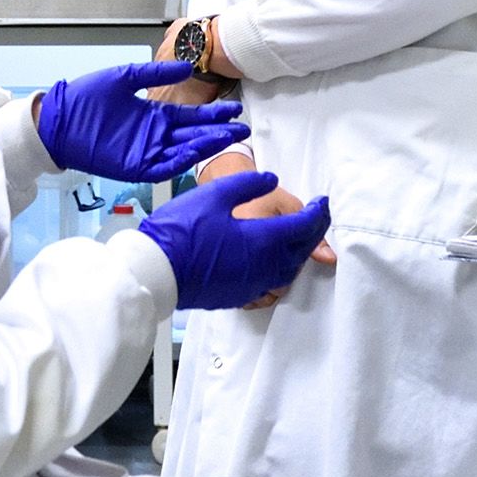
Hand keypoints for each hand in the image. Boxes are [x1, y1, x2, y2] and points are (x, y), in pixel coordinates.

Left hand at [35, 61, 247, 184]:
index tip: (234, 109)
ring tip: (227, 136)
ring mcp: (146, 152)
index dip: (212, 114)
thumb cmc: (86, 98)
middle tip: (242, 127)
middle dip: (218, 131)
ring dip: (205, 145)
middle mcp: (155, 135)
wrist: (58, 118)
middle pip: (194, 134)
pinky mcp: (135, 167)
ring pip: (184, 151)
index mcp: (154, 115)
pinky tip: (198, 150)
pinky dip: (181, 159)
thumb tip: (187, 66)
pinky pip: (164, 165)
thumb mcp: (124, 78)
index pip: (191, 116)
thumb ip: (155, 74)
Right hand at [136, 169, 333, 310]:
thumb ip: (248, 184)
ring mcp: (253, 284)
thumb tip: (271, 180)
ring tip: (296, 239)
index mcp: (264, 239)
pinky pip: (271, 283)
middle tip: (314, 219)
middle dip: (313, 233)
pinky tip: (269, 260)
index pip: (305, 226)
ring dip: (297, 254)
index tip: (322, 202)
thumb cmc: (181, 231)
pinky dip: (279, 269)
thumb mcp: (214, 195)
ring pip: (289, 270)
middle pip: (302, 250)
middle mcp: (265, 266)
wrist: (154, 270)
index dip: (318, 212)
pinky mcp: (239, 295)